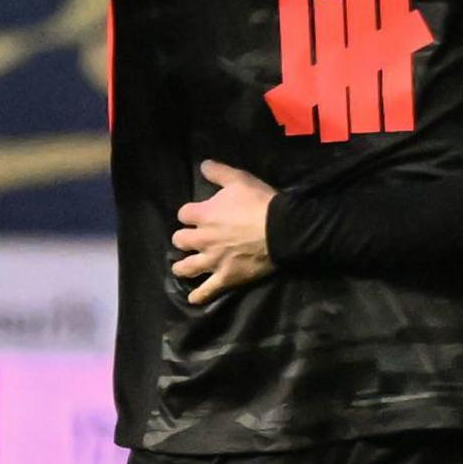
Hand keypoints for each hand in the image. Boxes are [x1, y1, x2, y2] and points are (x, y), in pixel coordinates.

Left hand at [171, 160, 278, 305]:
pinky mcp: (226, 277)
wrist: (282, 230)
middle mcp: (202, 239)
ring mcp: (213, 260)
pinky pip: (208, 290)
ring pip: (187, 267)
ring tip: (181, 268)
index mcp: (203, 215)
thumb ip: (218, 172)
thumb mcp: (239, 180)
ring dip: (182, 267)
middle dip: (183, 239)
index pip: (183, 214)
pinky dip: (199, 296)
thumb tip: (202, 165)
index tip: (195, 216)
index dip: (189, 215)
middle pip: (180, 240)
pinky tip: (193, 299)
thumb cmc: (260, 203)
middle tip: (189, 241)